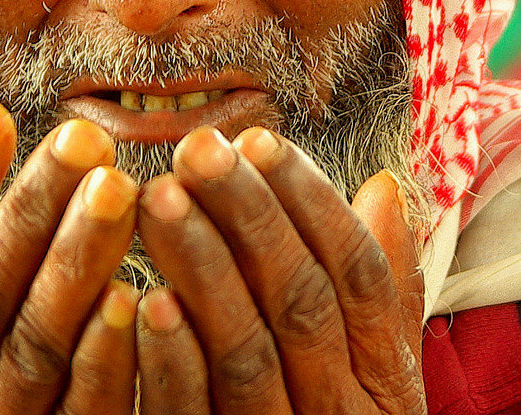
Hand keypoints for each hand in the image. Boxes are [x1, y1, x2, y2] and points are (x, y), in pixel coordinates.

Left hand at [136, 126, 424, 414]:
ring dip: (204, 269)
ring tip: (161, 198)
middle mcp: (342, 410)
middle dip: (249, 216)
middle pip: (301, 299)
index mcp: (381, 375)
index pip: (355, 272)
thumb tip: (384, 189)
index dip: (310, 201)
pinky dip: (174, 361)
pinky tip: (142, 300)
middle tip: (198, 150)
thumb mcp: (371, 367)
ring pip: (248, 350)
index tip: (258, 140)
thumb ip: (375, 287)